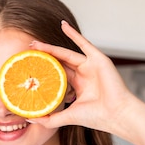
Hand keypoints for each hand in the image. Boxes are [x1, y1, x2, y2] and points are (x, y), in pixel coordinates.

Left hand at [30, 21, 144, 144]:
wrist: (116, 114)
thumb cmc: (97, 117)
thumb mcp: (67, 117)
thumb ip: (49, 119)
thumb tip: (29, 118)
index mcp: (78, 87)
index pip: (57, 75)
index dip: (44, 71)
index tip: (29, 68)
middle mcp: (84, 75)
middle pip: (60, 62)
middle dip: (44, 57)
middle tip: (28, 52)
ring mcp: (90, 66)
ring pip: (66, 53)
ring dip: (51, 48)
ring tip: (35, 44)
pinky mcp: (97, 58)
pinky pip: (83, 42)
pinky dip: (74, 33)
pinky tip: (63, 25)